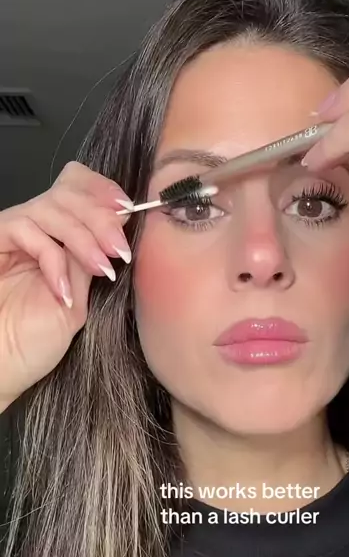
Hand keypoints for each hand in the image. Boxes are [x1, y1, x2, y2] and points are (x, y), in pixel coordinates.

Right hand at [0, 161, 132, 410]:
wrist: (2, 367)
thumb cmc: (32, 343)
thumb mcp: (78, 301)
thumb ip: (91, 261)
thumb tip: (119, 226)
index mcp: (58, 240)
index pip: (78, 189)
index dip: (103, 191)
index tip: (129, 210)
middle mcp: (35, 231)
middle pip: (68, 192)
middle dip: (101, 218)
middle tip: (120, 249)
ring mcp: (13, 235)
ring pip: (51, 206)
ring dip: (84, 237)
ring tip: (101, 270)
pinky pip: (27, 230)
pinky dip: (53, 259)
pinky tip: (63, 291)